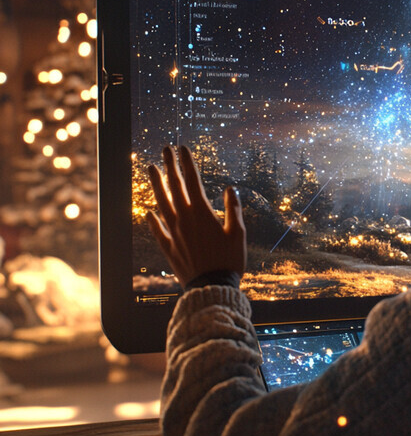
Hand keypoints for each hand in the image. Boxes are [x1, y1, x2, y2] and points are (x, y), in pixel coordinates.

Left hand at [146, 145, 246, 286]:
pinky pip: (157, 230)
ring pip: (161, 203)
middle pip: (174, 187)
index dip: (187, 163)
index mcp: (202, 212)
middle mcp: (184, 218)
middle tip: (165, 150)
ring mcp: (174, 232)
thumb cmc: (229, 261)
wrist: (211, 287)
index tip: (182, 148)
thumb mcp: (238, 233)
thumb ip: (233, 209)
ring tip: (151, 169)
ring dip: (156, 185)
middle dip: (170, 166)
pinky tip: (148, 212)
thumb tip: (230, 190)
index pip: (192, 180)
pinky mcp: (169, 247)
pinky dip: (152, 219)